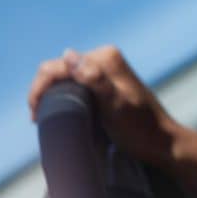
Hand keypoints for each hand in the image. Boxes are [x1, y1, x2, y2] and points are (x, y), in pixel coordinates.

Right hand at [28, 45, 179, 169]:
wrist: (161, 142)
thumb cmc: (140, 128)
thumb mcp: (115, 105)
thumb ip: (94, 79)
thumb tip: (68, 55)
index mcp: (106, 57)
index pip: (58, 66)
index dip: (40, 89)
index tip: (35, 117)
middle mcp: (104, 58)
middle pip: (59, 71)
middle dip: (44, 92)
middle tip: (37, 120)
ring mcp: (104, 71)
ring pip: (64, 79)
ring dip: (51, 96)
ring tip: (44, 120)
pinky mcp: (104, 84)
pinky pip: (74, 86)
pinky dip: (63, 99)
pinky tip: (59, 115)